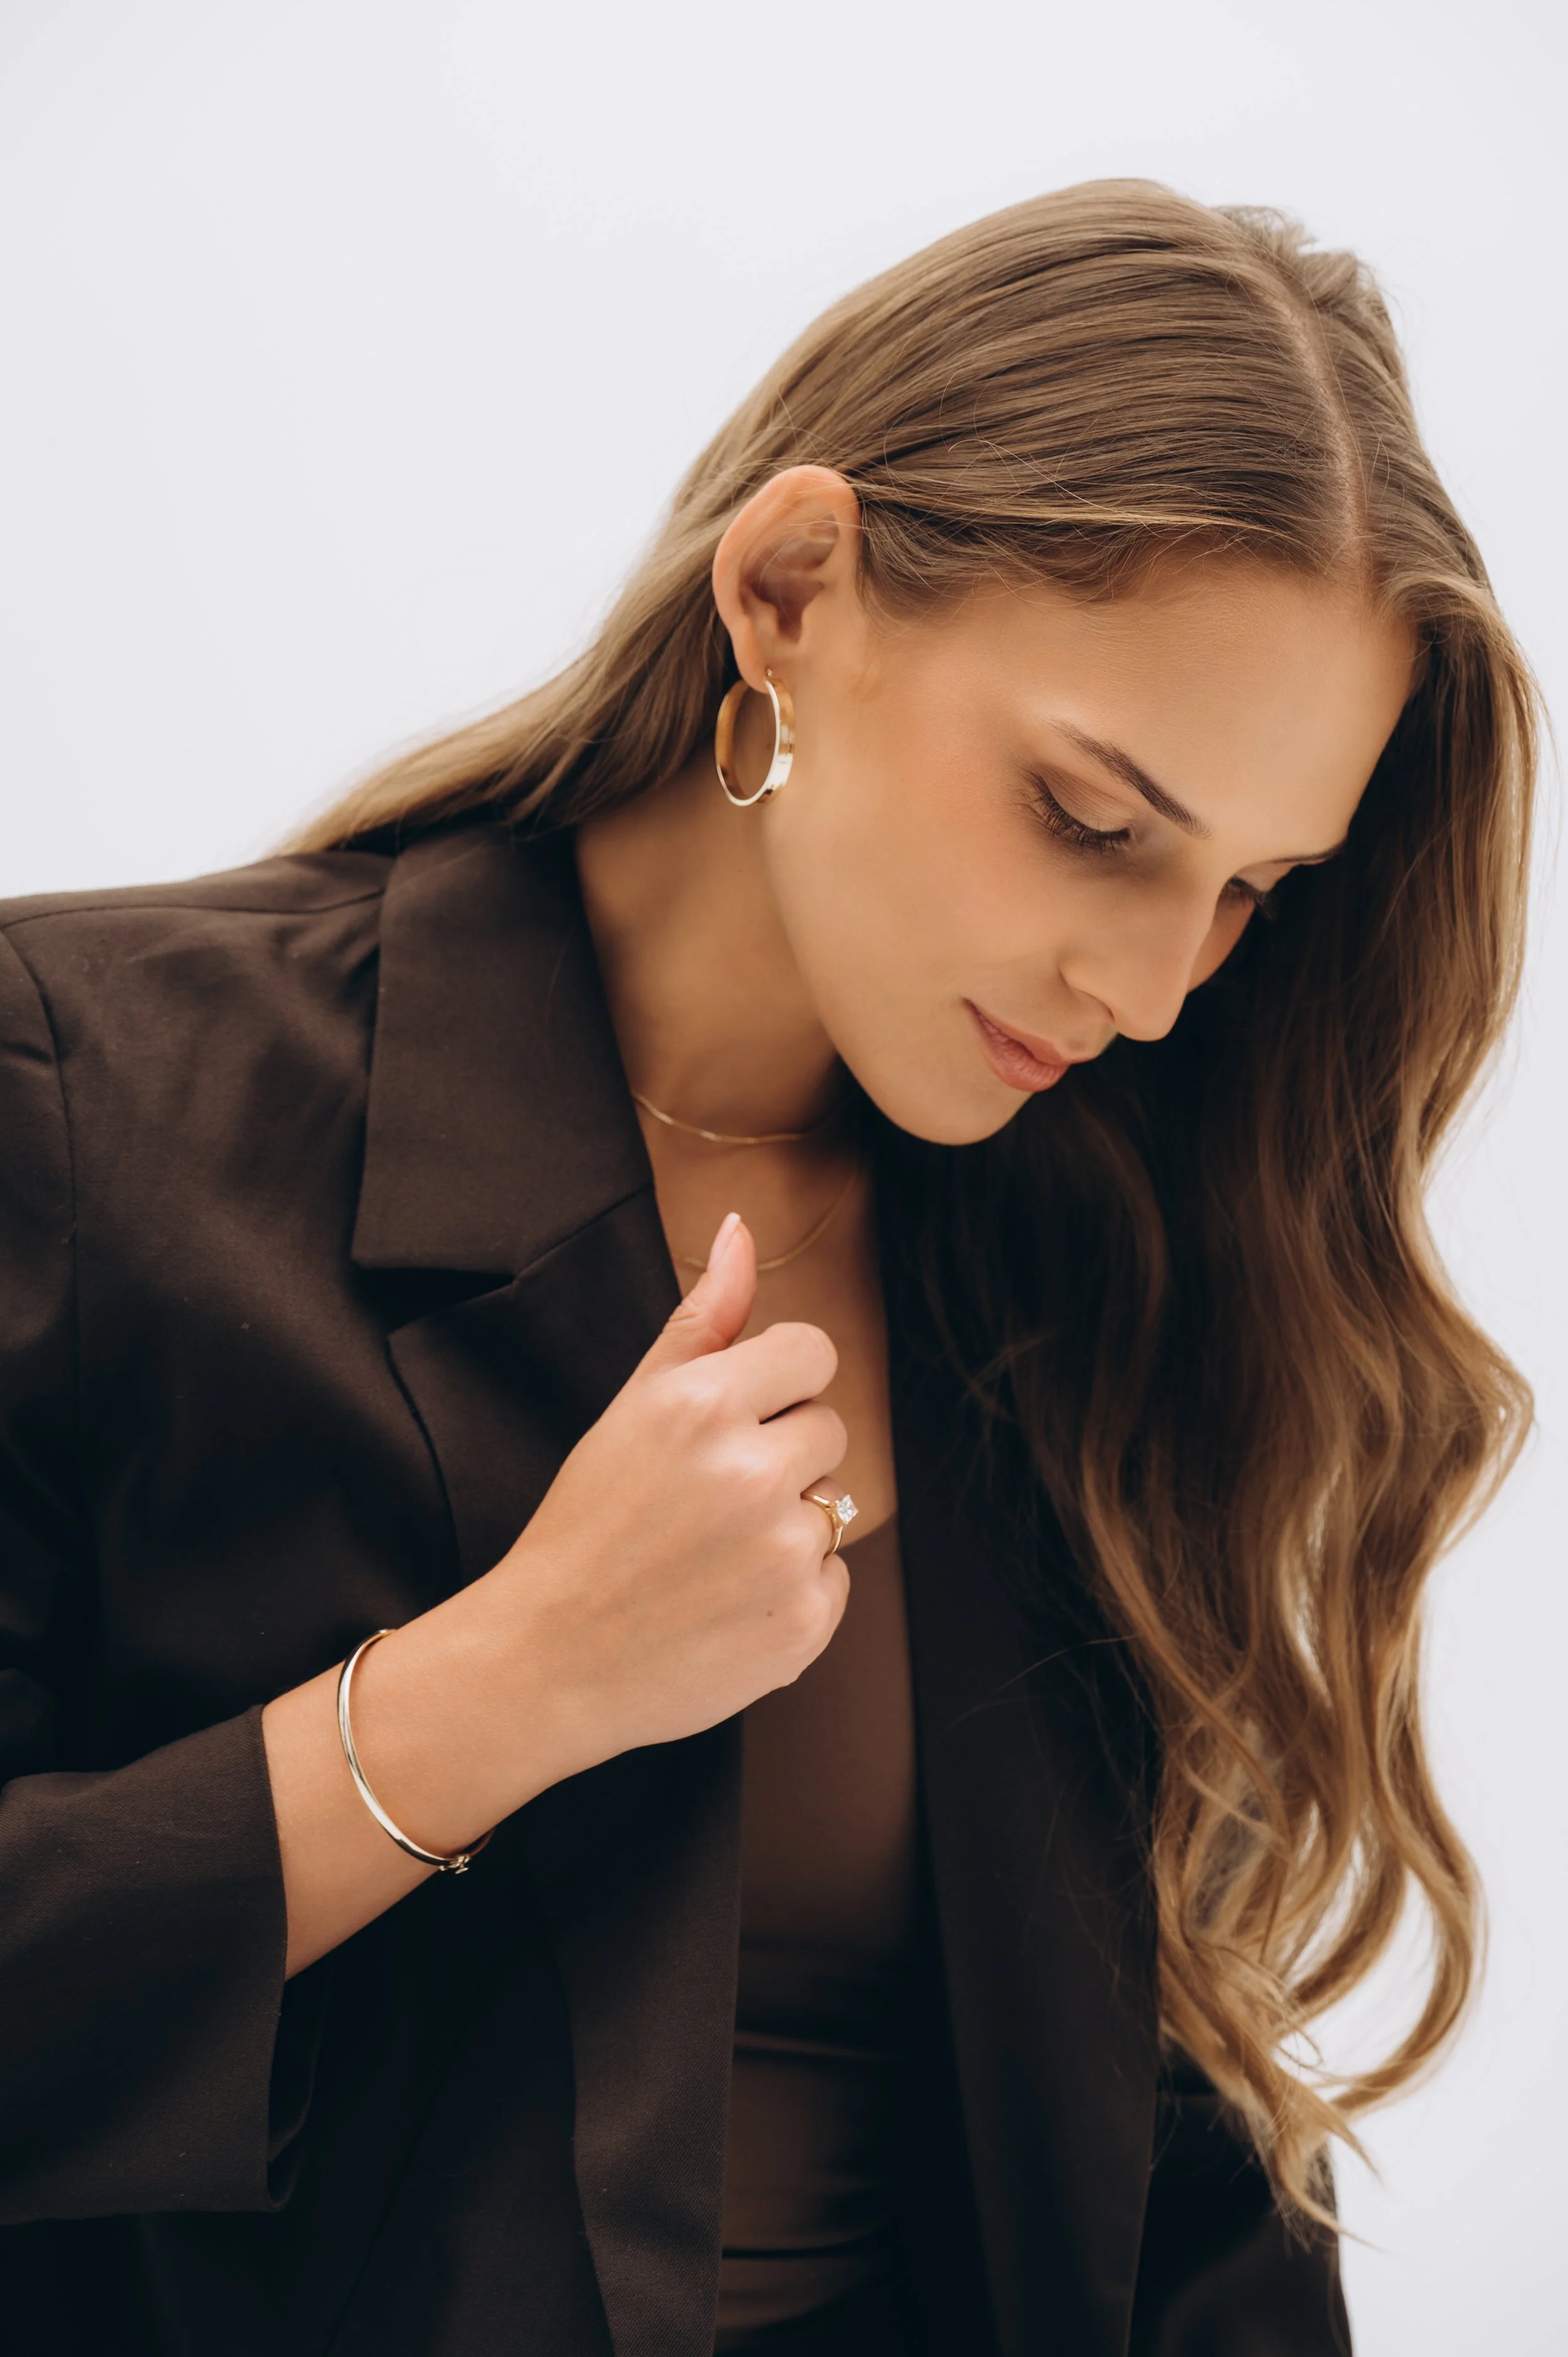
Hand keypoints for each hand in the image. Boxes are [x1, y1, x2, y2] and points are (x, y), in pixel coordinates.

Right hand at [489, 1211, 849, 1777]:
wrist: (549, 1659)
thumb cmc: (588, 1525)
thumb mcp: (632, 1407)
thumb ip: (701, 1318)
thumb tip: (740, 1230)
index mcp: (704, 1404)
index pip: (812, 1352)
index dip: (776, 1386)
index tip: (735, 1422)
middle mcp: (751, 1472)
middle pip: (829, 1428)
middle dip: (781, 1456)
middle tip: (707, 1500)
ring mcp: (782, 1553)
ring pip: (836, 1503)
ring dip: (789, 1523)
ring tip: (714, 1553)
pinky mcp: (803, 1623)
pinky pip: (835, 1577)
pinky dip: (793, 1591)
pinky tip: (727, 1601)